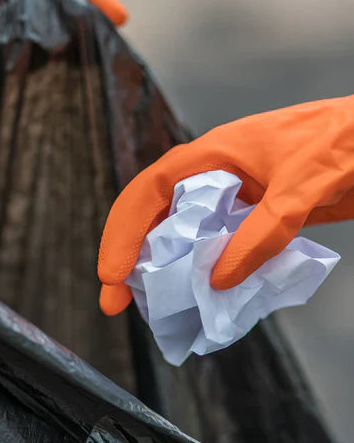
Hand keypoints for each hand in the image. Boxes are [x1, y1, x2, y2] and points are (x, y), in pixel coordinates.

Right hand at [98, 97, 353, 314]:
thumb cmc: (346, 140)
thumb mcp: (301, 187)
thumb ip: (261, 232)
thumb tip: (218, 280)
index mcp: (213, 153)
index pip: (149, 190)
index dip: (123, 230)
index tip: (112, 273)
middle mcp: (214, 174)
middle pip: (155, 212)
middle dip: (130, 254)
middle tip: (116, 299)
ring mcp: (234, 194)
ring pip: (183, 230)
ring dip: (163, 263)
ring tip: (149, 302)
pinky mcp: (256, 212)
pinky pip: (218, 241)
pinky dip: (203, 266)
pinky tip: (199, 291)